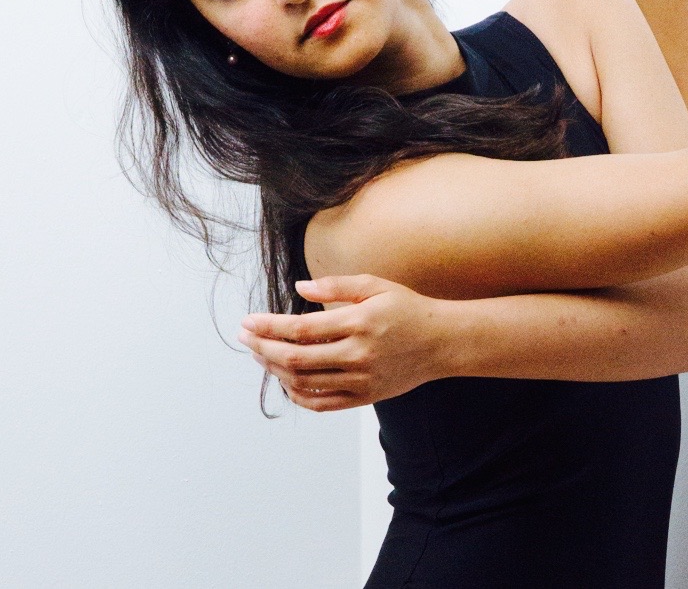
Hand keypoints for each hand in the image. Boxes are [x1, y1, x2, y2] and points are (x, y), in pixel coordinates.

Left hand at [236, 274, 449, 412]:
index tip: (248, 322)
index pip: (301, 329)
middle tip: (245, 337)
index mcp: (359, 322)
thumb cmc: (407, 309)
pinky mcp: (364, 397)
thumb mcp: (375, 286)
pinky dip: (297, 394)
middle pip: (296, 358)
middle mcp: (358, 354)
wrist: (441, 342)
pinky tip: (285, 380)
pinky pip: (321, 403)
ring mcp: (361, 379)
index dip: (269, 327)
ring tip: (260, 355)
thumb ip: (335, 285)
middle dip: (263, 348)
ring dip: (275, 370)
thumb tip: (299, 288)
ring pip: (304, 381)